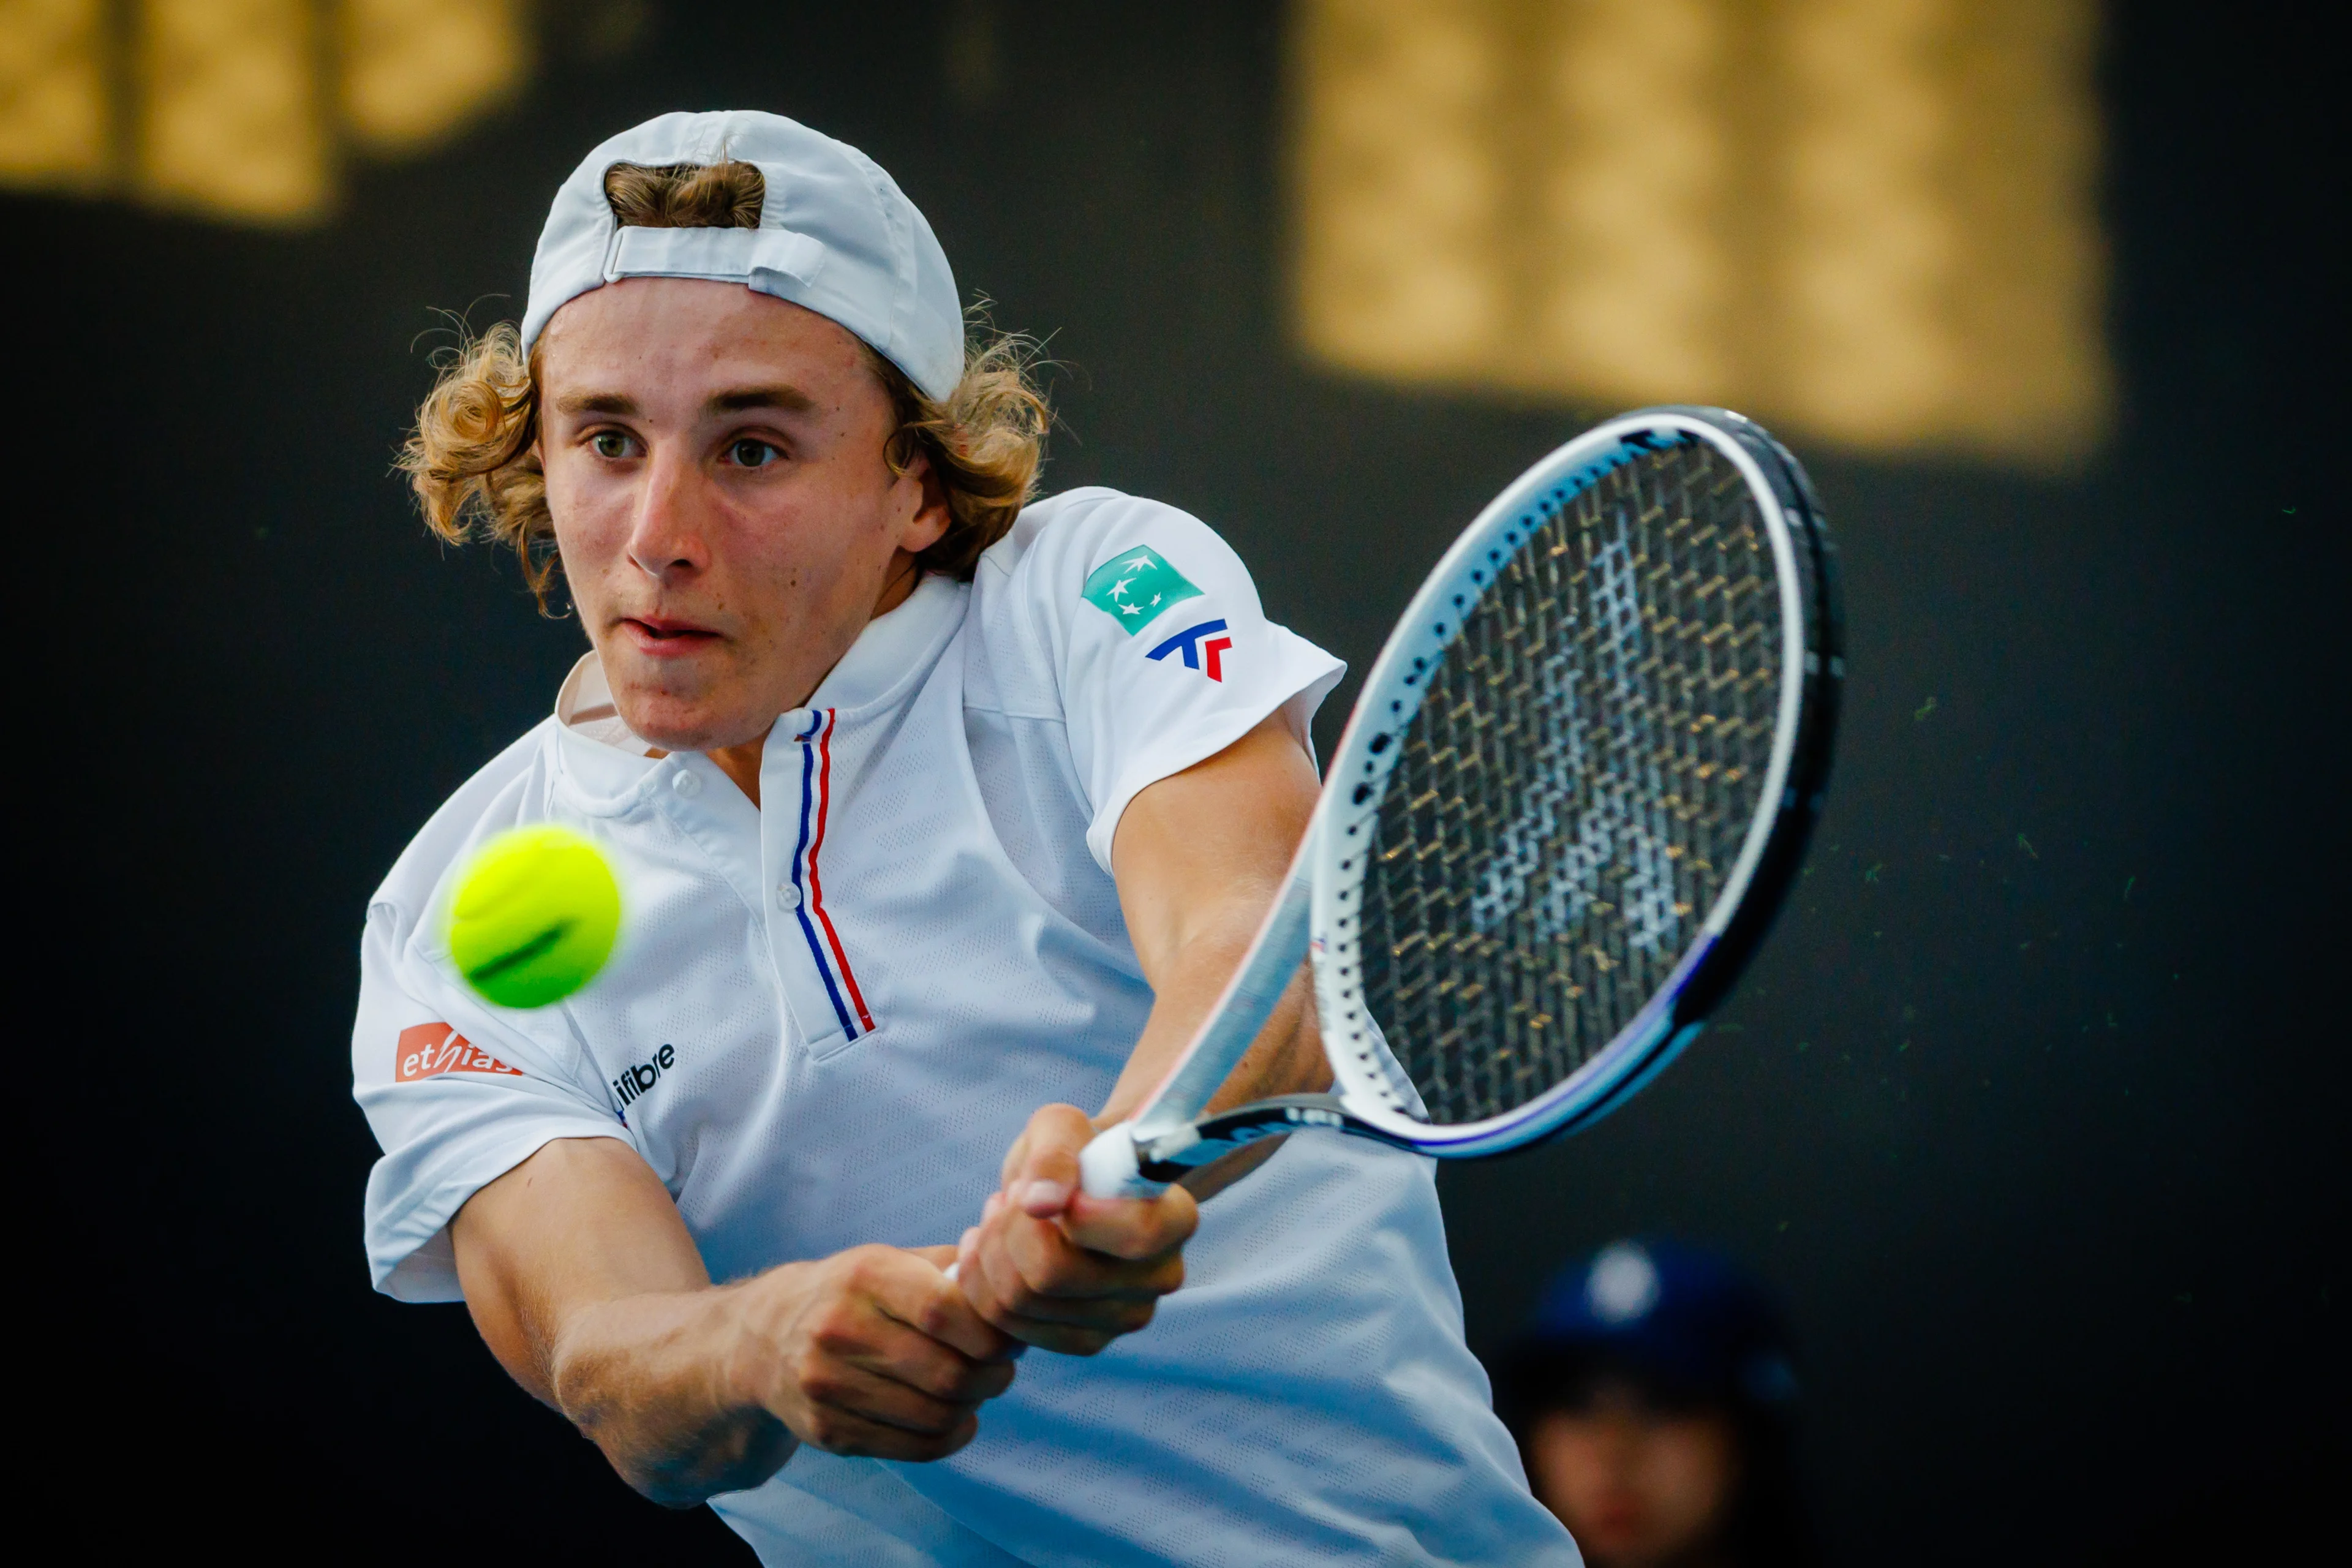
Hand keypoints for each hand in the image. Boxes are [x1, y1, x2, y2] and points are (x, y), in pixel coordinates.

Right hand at [735, 1243, 1020, 1460]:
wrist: (764, 1339)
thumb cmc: (850, 1294)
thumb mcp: (888, 1260)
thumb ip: (950, 1266)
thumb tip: (1011, 1286)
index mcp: (863, 1276)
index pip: (943, 1310)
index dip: (991, 1331)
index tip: (1010, 1336)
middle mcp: (838, 1329)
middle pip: (946, 1372)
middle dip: (993, 1375)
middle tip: (1004, 1368)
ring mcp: (827, 1385)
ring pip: (934, 1415)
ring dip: (974, 1406)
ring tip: (980, 1389)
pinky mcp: (828, 1431)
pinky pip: (912, 1447)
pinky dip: (951, 1437)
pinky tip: (959, 1419)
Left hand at [954, 1104, 1197, 1353]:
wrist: (1072, 1189)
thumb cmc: (1074, 1152)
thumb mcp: (1060, 1128)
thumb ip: (1054, 1155)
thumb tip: (1041, 1203)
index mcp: (1174, 1219)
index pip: (1136, 1236)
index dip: (1080, 1218)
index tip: (1048, 1194)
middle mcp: (1160, 1277)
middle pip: (1056, 1274)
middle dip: (1009, 1229)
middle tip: (1009, 1198)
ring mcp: (1125, 1317)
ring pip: (1023, 1301)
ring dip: (990, 1253)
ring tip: (998, 1219)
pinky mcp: (1087, 1341)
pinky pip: (1010, 1328)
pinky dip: (983, 1286)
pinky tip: (992, 1254)